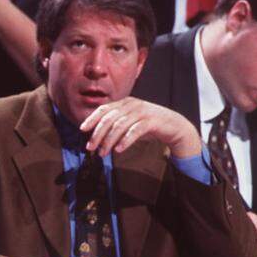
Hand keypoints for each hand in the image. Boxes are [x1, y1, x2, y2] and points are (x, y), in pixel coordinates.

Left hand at [81, 97, 202, 158]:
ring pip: (120, 125)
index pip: (104, 109)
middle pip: (109, 118)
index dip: (92, 118)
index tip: (82, 130)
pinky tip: (119, 150)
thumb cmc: (147, 126)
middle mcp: (132, 105)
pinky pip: (135, 130)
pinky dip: (125, 141)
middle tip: (90, 148)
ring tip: (103, 153)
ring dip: (108, 141)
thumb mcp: (128, 123)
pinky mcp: (152, 121)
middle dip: (97, 134)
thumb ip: (114, 126)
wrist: (174, 126)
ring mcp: (142, 112)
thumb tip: (94, 137)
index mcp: (124, 103)